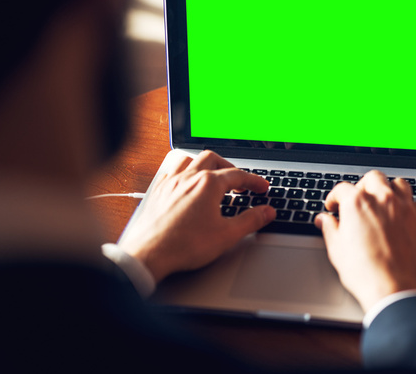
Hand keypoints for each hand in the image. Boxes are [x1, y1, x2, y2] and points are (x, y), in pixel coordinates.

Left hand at [118, 151, 275, 283]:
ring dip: (205, 165)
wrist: (148, 255)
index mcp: (207, 184)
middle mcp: (188, 177)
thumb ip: (250, 221)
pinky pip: (172, 171)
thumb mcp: (226, 235)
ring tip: (213, 176)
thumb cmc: (184, 245)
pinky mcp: (157, 192)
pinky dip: (184, 172)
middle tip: (239, 182)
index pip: (237, 175)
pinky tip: (185, 183)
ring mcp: (170, 183)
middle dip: (229, 167)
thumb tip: (267, 212)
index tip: (262, 187)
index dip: (254, 181)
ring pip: (190, 160)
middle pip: (213, 159)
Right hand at [314, 170, 415, 311]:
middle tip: (356, 201)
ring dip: (386, 188)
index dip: (334, 197)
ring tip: (379, 202)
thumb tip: (325, 220)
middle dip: (361, 186)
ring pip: (396, 183)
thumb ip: (330, 229)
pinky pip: (412, 201)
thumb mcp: (337, 250)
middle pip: (372, 178)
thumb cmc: (367, 273)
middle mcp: (382, 199)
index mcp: (357, 203)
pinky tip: (397, 215)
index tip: (333, 206)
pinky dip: (403, 203)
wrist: (397, 290)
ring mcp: (403, 208)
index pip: (342, 189)